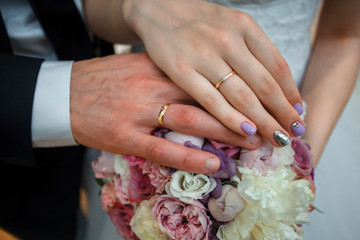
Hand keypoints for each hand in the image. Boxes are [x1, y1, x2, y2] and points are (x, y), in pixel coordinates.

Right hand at [70, 53, 260, 173]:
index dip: (236, 88)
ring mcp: (139, 113)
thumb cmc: (106, 80)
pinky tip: (214, 165)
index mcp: (158, 67)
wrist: (66, 93)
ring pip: (191, 122)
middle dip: (242, 111)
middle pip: (206, 98)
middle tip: (268, 123)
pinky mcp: (125, 137)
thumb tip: (203, 83)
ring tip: (252, 142)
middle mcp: (153, 86)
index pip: (206, 76)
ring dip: (225, 133)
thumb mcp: (140, 66)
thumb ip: (170, 73)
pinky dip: (191, 159)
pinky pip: (163, 150)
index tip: (260, 98)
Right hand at [122, 0, 303, 146]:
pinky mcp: (182, 71)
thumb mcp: (231, 23)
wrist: (157, 8)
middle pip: (264, 84)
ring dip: (263, 121)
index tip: (299, 112)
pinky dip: (231, 119)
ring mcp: (204, 56)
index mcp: (244, 26)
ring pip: (242, 96)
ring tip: (277, 137)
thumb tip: (277, 83)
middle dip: (283, 113)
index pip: (277, 66)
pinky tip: (247, 132)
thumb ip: (252, 49)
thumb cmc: (199, 20)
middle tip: (295, 132)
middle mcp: (228, 40)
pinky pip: (212, 100)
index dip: (291, 93)